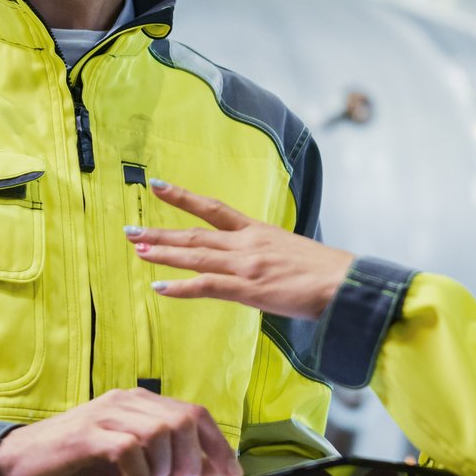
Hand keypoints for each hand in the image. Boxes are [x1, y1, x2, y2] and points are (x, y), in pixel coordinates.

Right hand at [0, 387, 241, 475]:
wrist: (17, 462)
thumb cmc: (77, 464)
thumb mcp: (126, 459)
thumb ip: (161, 459)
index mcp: (141, 402)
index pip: (195, 413)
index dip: (218, 445)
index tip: (232, 475)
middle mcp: (127, 400)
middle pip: (183, 420)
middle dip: (194, 460)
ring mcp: (107, 414)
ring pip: (160, 432)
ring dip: (163, 467)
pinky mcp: (87, 434)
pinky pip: (128, 448)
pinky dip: (135, 472)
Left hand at [124, 180, 353, 318]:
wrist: (345, 283)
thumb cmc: (327, 271)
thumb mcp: (292, 252)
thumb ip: (269, 253)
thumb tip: (258, 262)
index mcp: (259, 231)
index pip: (214, 209)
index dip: (184, 197)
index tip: (158, 186)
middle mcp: (247, 244)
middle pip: (196, 234)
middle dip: (161, 230)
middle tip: (130, 229)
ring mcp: (246, 265)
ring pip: (195, 256)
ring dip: (163, 252)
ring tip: (137, 248)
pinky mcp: (249, 288)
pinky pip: (207, 285)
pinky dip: (181, 287)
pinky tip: (159, 288)